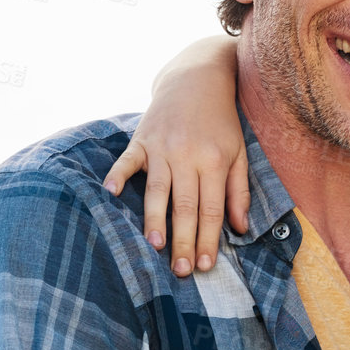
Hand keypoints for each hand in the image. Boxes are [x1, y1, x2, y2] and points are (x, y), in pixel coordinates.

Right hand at [102, 36, 247, 276]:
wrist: (197, 78)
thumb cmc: (221, 122)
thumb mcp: (239, 153)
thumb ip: (239, 190)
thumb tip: (240, 228)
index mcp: (215, 162)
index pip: (212, 210)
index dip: (209, 239)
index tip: (206, 265)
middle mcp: (188, 157)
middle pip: (185, 207)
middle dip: (184, 241)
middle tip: (181, 271)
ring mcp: (161, 147)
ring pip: (157, 190)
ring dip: (154, 219)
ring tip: (155, 246)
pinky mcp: (141, 137)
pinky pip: (127, 160)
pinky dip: (118, 174)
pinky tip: (110, 193)